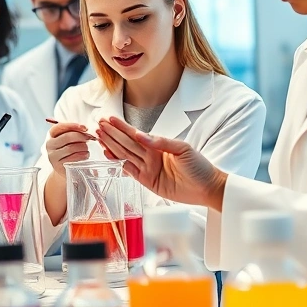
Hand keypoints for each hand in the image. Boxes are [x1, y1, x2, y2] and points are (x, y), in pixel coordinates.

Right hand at [46, 122, 94, 177]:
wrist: (65, 168)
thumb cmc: (69, 151)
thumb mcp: (69, 140)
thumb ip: (74, 132)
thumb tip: (84, 128)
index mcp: (51, 135)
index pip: (59, 127)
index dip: (72, 126)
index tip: (84, 127)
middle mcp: (49, 145)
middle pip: (66, 137)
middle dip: (81, 136)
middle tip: (89, 138)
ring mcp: (53, 156)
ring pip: (70, 148)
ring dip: (83, 147)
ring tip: (86, 148)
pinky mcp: (58, 166)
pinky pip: (73, 158)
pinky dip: (82, 155)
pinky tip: (86, 155)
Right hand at [96, 117, 226, 209]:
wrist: (207, 188)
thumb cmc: (199, 166)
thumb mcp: (184, 149)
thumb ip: (162, 142)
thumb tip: (141, 136)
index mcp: (158, 145)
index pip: (136, 134)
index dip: (122, 127)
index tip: (109, 119)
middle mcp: (151, 155)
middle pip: (127, 143)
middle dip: (112, 134)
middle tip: (98, 125)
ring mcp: (148, 168)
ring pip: (125, 154)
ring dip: (111, 146)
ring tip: (99, 137)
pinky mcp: (147, 181)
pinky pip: (129, 170)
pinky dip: (118, 163)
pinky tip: (108, 155)